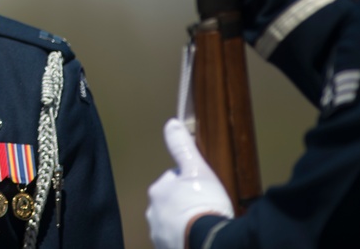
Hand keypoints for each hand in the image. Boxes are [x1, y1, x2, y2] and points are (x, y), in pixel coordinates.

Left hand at [146, 119, 232, 248]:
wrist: (208, 244)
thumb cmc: (202, 204)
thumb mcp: (196, 170)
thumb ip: (182, 147)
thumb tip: (171, 123)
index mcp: (157, 191)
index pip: (174, 181)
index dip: (191, 184)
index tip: (204, 191)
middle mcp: (152, 213)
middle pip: (172, 203)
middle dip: (186, 205)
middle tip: (206, 209)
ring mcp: (158, 235)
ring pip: (173, 223)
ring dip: (186, 224)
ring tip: (205, 226)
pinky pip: (177, 241)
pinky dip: (186, 239)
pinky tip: (200, 239)